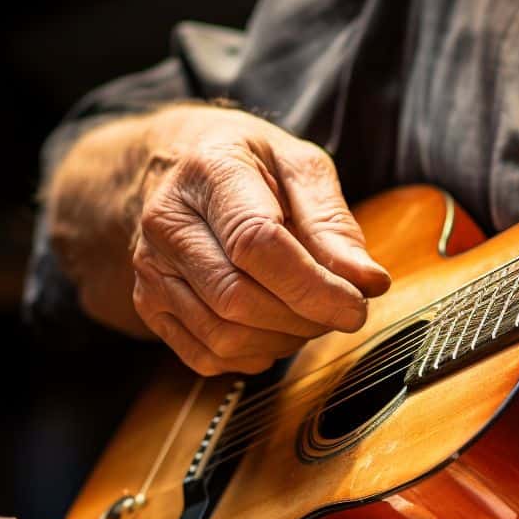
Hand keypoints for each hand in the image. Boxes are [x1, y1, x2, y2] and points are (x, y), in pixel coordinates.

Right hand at [132, 105, 389, 374]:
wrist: (178, 166)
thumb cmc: (250, 164)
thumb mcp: (300, 166)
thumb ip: (333, 223)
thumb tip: (369, 282)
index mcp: (209, 171)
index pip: (256, 243)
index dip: (312, 286)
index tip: (356, 306)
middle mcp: (167, 221)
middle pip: (237, 298)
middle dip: (303, 317)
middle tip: (340, 308)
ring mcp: (151, 267)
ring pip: (221, 335)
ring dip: (282, 340)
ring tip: (309, 314)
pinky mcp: (149, 304)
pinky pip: (205, 355)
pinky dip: (252, 355)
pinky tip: (273, 329)